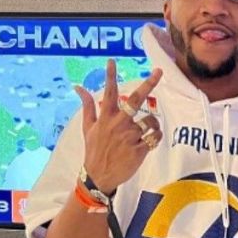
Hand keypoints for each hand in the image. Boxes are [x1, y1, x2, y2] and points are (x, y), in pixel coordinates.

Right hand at [75, 59, 162, 194]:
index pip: (109, 92)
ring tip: (148, 130)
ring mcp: (130, 136)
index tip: (112, 61)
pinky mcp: (139, 150)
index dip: (110, 75)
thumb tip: (78, 87)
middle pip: (136, 100)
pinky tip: (151, 140)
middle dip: (148, 83)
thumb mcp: (87, 128)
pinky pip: (155, 137)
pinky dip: (156, 136)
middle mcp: (119, 124)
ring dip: (153, 123)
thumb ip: (87, 106)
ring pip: (150, 121)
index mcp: (106, 117)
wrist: (99, 176)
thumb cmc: (94, 150)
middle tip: (158, 71)